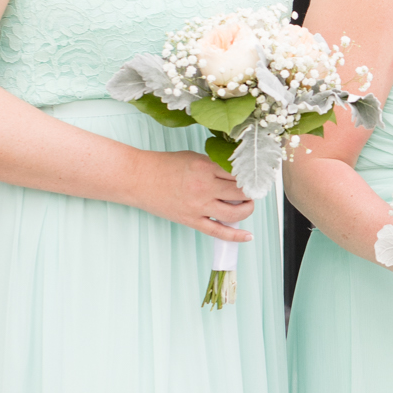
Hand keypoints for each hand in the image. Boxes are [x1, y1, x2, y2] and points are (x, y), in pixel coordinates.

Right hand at [139, 150, 255, 240]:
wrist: (138, 178)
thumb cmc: (164, 165)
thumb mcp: (194, 156)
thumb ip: (215, 165)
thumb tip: (237, 174)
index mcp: (206, 166)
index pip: (240, 173)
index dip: (250, 177)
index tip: (254, 178)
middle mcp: (205, 186)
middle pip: (242, 192)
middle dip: (251, 192)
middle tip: (252, 191)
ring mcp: (199, 205)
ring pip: (236, 213)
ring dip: (247, 210)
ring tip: (247, 206)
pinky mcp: (192, 220)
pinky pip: (219, 231)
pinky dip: (236, 235)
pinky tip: (247, 236)